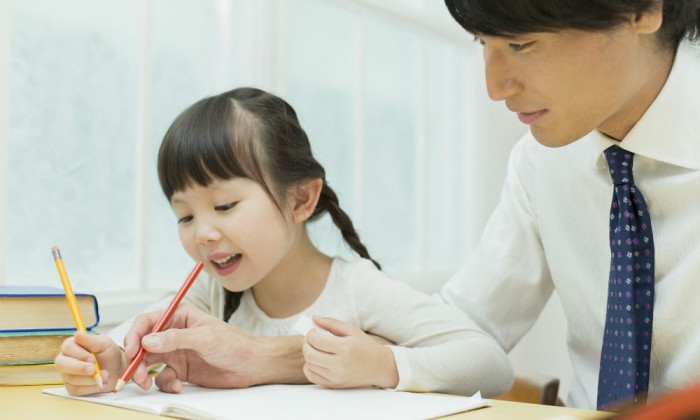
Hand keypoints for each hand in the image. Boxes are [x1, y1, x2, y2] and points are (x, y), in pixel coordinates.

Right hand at [54, 332, 123, 394]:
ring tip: (106, 375)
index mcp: (72, 346)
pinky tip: (100, 383)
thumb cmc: (108, 354)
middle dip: (79, 368)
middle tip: (94, 369)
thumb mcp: (104, 344)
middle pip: (61, 364)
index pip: (67, 347)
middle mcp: (65, 360)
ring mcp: (67, 375)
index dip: (79, 354)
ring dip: (90, 378)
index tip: (92, 358)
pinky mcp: (72, 387)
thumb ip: (91, 340)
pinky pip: (77, 390)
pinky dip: (91, 387)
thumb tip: (77, 334)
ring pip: (70, 378)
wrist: (116, 370)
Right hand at [123, 303, 305, 392]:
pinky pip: (163, 377)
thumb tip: (148, 341)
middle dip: (136, 360)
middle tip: (136, 374)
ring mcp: (176, 352)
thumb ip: (176, 339)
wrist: (252, 365)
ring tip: (149, 383)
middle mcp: (174, 333)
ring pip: (148, 362)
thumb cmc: (234, 343)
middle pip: (143, 344)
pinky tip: (178, 385)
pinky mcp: (181, 369)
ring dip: (144, 374)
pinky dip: (165, 383)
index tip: (130, 351)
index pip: (148, 322)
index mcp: (179, 316)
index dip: (134, 335)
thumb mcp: (205, 338)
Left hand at [302, 316, 398, 388]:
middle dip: (306, 344)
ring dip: (308, 354)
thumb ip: (331, 323)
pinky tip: (316, 360)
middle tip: (309, 339)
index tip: (312, 331)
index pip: (316, 340)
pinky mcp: (334, 385)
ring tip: (315, 348)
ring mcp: (337, 376)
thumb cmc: (365, 346)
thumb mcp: (351, 330)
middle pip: (310, 354)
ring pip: (309, 365)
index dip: (310, 334)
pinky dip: (309, 367)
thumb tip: (313, 318)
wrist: (379, 367)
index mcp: (345, 347)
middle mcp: (340, 364)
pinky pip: (312, 376)